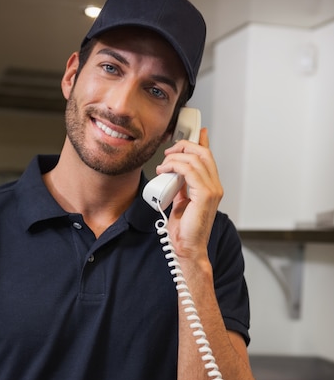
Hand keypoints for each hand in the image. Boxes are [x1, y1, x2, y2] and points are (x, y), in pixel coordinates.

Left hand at [155, 128, 222, 258]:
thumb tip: (173, 175)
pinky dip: (175, 166)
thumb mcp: (180, 201)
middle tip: (169, 152)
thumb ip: (180, 186)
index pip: (208, 157)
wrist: (188, 248)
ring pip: (197, 159)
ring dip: (176, 157)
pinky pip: (190, 171)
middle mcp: (215, 186)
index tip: (196, 132)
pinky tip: (165, 171)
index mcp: (210, 187)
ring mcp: (212, 190)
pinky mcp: (205, 195)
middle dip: (185, 147)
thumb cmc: (185, 231)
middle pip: (203, 153)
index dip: (202, 141)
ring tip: (163, 165)